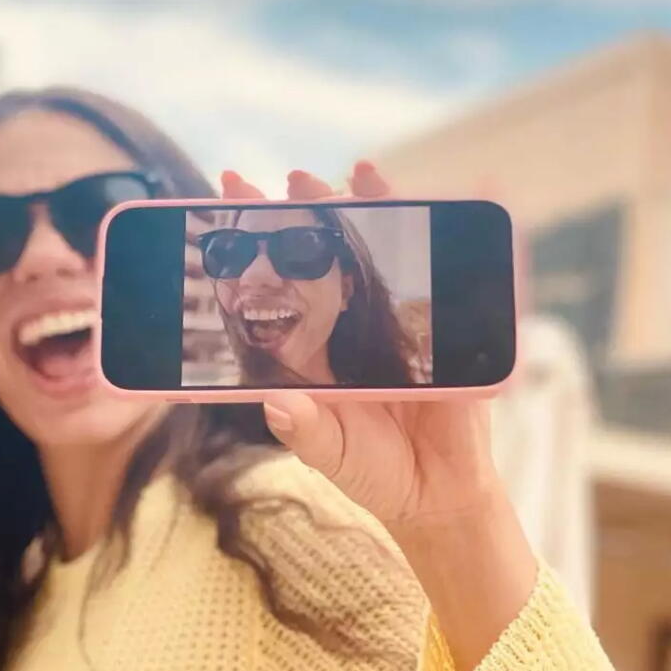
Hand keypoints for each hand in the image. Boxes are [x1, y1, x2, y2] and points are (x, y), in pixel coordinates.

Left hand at [220, 162, 505, 529]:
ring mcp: (397, 323)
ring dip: (372, 210)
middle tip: (294, 178)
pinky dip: (439, 238)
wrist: (436, 496)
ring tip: (357, 174)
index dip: (258, 241)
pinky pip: (438, 279)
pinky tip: (438, 204)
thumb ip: (306, 430)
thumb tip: (278, 404)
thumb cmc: (373, 471)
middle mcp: (351, 326)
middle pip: (329, 256)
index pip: (280, 281)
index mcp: (315, 345)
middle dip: (312, 213)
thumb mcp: (332, 453)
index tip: (230, 193)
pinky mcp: (441, 331)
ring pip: (380, 255)